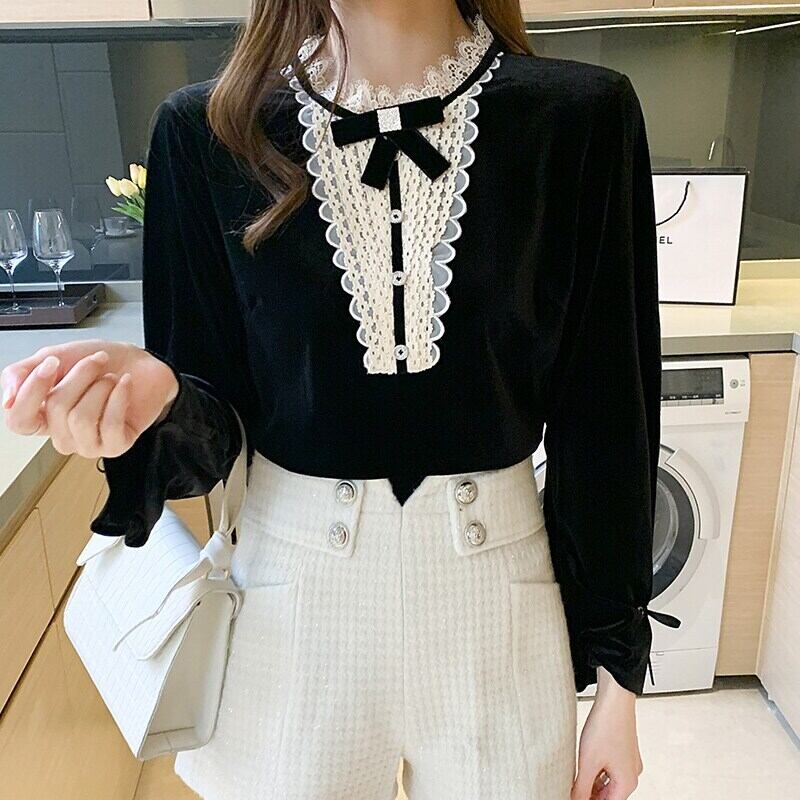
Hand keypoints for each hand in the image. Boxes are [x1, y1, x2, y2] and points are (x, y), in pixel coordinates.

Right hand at [1, 339, 178, 457]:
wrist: (143, 364)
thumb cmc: (103, 363)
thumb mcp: (56, 357)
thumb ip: (23, 373)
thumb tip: (8, 400)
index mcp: (43, 417)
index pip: (19, 422)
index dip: (32, 392)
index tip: (51, 364)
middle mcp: (63, 435)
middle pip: (56, 410)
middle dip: (79, 376)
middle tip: (97, 362)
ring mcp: (89, 444)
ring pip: (81, 418)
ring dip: (100, 387)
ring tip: (111, 378)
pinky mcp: (116, 446)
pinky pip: (110, 423)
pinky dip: (119, 395)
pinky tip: (124, 384)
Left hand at [571, 667, 642, 799]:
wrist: (614, 698)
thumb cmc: (606, 726)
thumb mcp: (588, 762)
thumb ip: (581, 787)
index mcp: (627, 782)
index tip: (574, 797)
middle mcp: (632, 773)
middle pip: (609, 795)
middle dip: (591, 794)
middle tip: (572, 790)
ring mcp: (628, 760)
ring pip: (608, 781)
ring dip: (592, 783)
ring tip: (575, 780)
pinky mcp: (623, 748)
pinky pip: (609, 767)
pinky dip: (597, 770)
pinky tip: (583, 765)